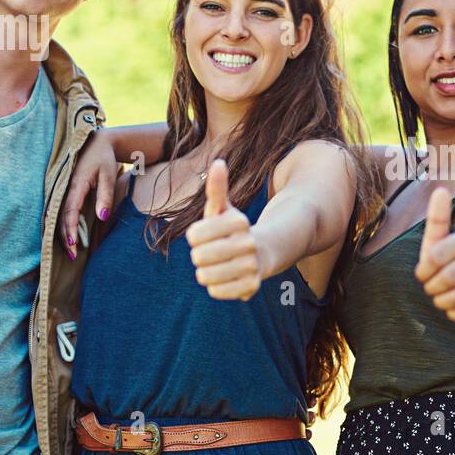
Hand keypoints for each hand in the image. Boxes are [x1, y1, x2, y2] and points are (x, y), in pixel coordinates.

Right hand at [63, 129, 116, 253]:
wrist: (97, 142)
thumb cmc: (104, 159)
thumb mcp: (108, 175)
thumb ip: (105, 196)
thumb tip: (102, 217)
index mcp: (75, 184)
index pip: (69, 211)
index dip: (69, 229)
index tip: (74, 245)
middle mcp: (64, 188)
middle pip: (59, 217)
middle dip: (64, 237)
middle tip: (72, 256)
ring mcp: (62, 189)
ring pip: (57, 215)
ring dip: (62, 233)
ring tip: (70, 251)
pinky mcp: (64, 191)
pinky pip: (60, 210)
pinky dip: (62, 224)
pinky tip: (68, 236)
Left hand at [186, 160, 262, 300]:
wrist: (261, 253)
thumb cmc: (231, 229)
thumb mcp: (222, 209)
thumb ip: (217, 188)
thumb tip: (218, 162)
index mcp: (238, 221)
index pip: (194, 235)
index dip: (194, 237)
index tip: (205, 236)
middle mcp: (249, 243)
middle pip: (199, 257)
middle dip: (199, 256)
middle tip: (211, 253)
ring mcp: (252, 266)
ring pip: (205, 276)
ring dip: (205, 272)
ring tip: (218, 266)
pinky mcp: (251, 287)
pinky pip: (216, 291)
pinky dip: (215, 287)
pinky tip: (226, 278)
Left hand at [415, 186, 454, 323]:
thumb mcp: (445, 243)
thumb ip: (438, 219)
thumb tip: (440, 189)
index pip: (432, 258)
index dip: (423, 271)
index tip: (425, 273)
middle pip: (444, 279)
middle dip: (432, 289)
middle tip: (434, 289)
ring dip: (443, 303)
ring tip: (443, 299)